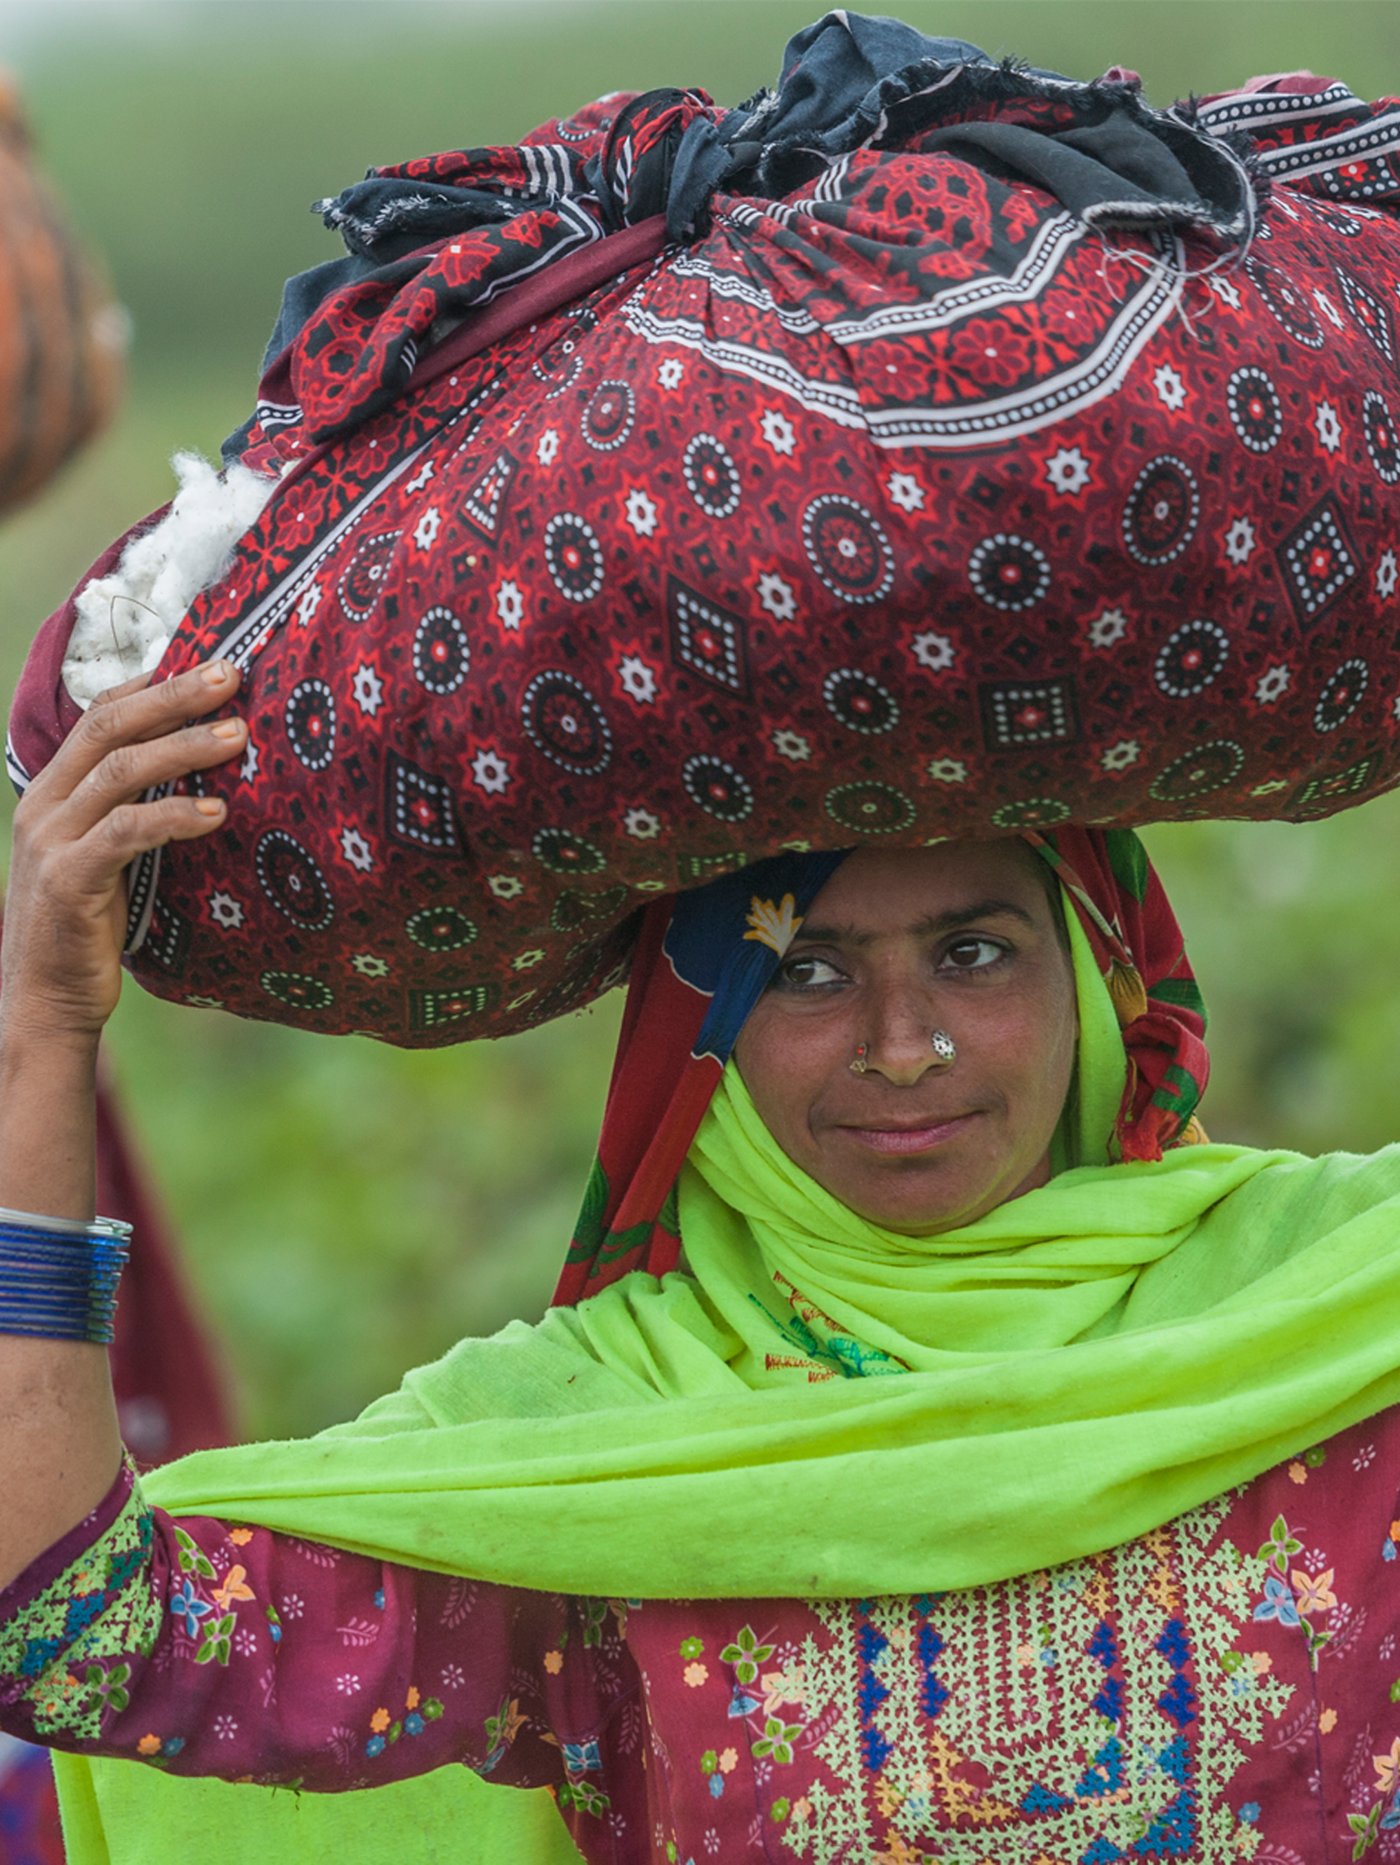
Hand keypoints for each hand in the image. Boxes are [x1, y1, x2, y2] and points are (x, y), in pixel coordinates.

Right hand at [1, 660, 245, 1048]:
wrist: (47, 1003)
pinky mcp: (68, 881)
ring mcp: (51, 841)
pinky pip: (125, 834)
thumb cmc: (92, 929)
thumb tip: (205, 776)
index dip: (152, 683)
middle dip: (174, 695)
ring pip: (120, 772)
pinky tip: (216, 813)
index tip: (206, 657)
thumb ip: (134, 812)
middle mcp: (44, 805)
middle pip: (110, 726)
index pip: (100, 715)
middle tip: (232, 674)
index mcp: (53, 791)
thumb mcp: (110, 857)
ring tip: (239, 735)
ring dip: (184, 748)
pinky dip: (173, 818)